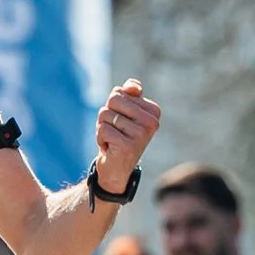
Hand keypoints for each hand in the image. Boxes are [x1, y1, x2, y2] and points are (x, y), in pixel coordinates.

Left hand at [89, 80, 159, 195]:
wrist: (116, 168)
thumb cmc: (118, 136)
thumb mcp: (123, 112)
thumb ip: (128, 95)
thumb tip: (133, 86)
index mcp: (153, 111)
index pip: (120, 92)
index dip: (113, 107)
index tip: (121, 122)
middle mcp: (151, 122)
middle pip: (113, 100)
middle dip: (106, 115)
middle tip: (115, 131)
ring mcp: (141, 135)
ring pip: (105, 115)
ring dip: (103, 128)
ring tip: (113, 140)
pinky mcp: (128, 146)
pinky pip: (103, 129)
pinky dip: (100, 139)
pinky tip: (110, 149)